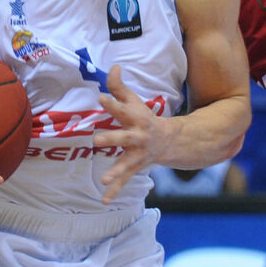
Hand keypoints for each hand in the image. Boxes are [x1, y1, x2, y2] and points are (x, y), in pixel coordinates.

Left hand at [96, 65, 168, 203]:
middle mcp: (137, 137)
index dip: (112, 103)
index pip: (121, 108)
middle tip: (96, 140)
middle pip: (123, 137)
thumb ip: (119, 86)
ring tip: (104, 178)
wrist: (169, 141)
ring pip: (125, 163)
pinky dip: (115, 191)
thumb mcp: (134, 101)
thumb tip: (113, 66)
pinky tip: (104, 200)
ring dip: (115, 171)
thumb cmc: (144, 118)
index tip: (101, 97)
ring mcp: (136, 154)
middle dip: (111, 139)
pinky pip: (124, 180)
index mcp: (135, 118)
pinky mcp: (134, 167)